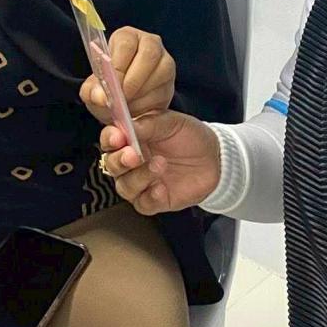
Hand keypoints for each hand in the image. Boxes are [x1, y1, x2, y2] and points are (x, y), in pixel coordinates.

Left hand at [79, 29, 175, 123]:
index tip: (112, 85)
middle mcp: (148, 43)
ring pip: (162, 71)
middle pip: (149, 53)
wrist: (123, 105)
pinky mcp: (170, 78)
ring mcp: (163, 59)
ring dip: (142, 93)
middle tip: (122, 98)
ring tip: (127, 105)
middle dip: (134, 80)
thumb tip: (100, 97)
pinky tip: (138, 108)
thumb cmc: (107, 89)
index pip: (125, 44)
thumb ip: (92, 92)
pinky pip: (165, 88)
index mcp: (125, 37)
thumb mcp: (93, 91)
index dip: (119, 65)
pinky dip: (150, 102)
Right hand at [98, 111, 220, 214]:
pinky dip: (150, 197)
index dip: (110, 139)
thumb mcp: (171, 122)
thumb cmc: (190, 136)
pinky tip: (161, 189)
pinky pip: (143, 204)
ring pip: (125, 187)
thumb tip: (127, 125)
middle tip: (134, 155)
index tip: (117, 137)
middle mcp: (132, 163)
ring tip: (160, 164)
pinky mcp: (154, 201)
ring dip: (139, 177)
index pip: (110, 141)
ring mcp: (142, 183)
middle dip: (119, 161)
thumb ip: (148, 124)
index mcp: (131, 140)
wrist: (216, 158)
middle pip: (112, 166)